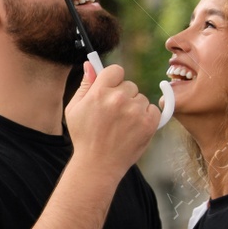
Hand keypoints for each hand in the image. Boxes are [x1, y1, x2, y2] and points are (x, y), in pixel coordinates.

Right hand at [65, 62, 158, 184]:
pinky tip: (133, 128)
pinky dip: (146, 117)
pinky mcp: (148, 123)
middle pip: (129, 85)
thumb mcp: (74, 109)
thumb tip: (89, 63)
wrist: (98, 165)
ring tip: (122, 125)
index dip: (113, 80)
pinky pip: (153, 109)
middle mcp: (118, 99)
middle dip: (123, 96)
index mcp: (99, 92)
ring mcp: (135, 111)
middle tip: (113, 115)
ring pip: (141, 98)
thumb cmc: (84, 136)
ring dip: (134, 108)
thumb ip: (85, 85)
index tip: (111, 90)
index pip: (115, 70)